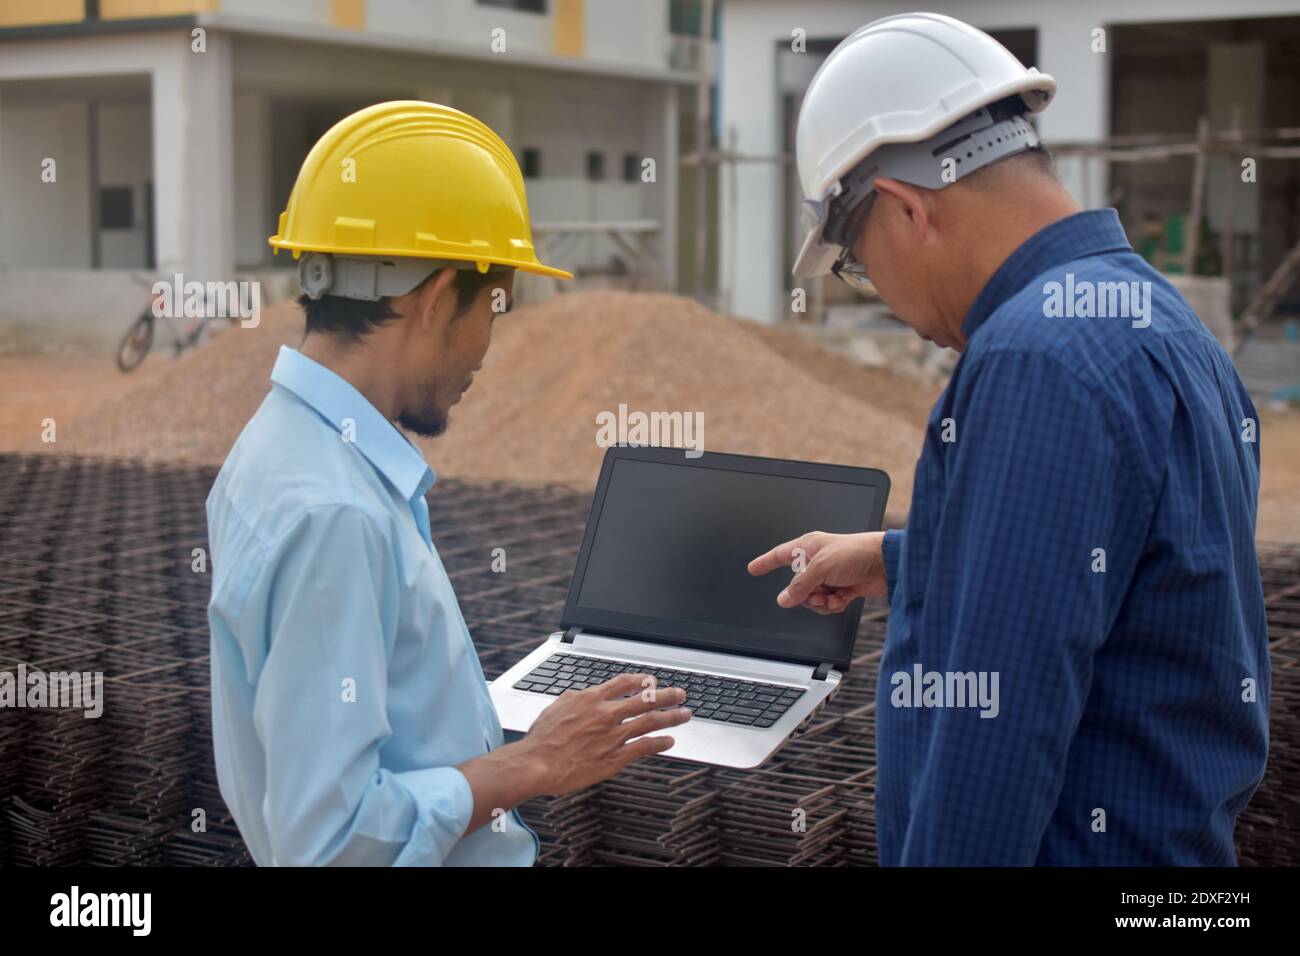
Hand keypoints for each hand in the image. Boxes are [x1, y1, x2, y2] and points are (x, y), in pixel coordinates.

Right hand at [515, 673, 690, 795]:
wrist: (536, 763)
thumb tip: (581, 694)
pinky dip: (659, 743)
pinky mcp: (614, 757)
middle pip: (644, 699)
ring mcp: (612, 736)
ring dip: (671, 717)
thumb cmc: (541, 739)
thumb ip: (573, 699)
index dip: (641, 681)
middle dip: (667, 695)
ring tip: (685, 714)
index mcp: (590, 699)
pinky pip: (643, 747)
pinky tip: (669, 741)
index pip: (623, 683)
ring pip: (649, 722)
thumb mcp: (555, 708)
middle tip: (680, 694)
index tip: (652, 681)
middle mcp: (605, 714)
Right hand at [748, 530, 886, 613]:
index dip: (765, 562)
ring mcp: (830, 576)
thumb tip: (785, 599)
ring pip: (812, 598)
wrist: (886, 563)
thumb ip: (801, 585)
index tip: (753, 569)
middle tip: (817, 593)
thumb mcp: (822, 568)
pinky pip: (828, 603)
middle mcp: (817, 561)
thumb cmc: (857, 552)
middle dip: (807, 594)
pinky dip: (834, 604)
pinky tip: (843, 598)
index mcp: (808, 547)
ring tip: (833, 596)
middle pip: (797, 585)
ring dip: (821, 602)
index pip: (780, 555)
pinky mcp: (842, 588)